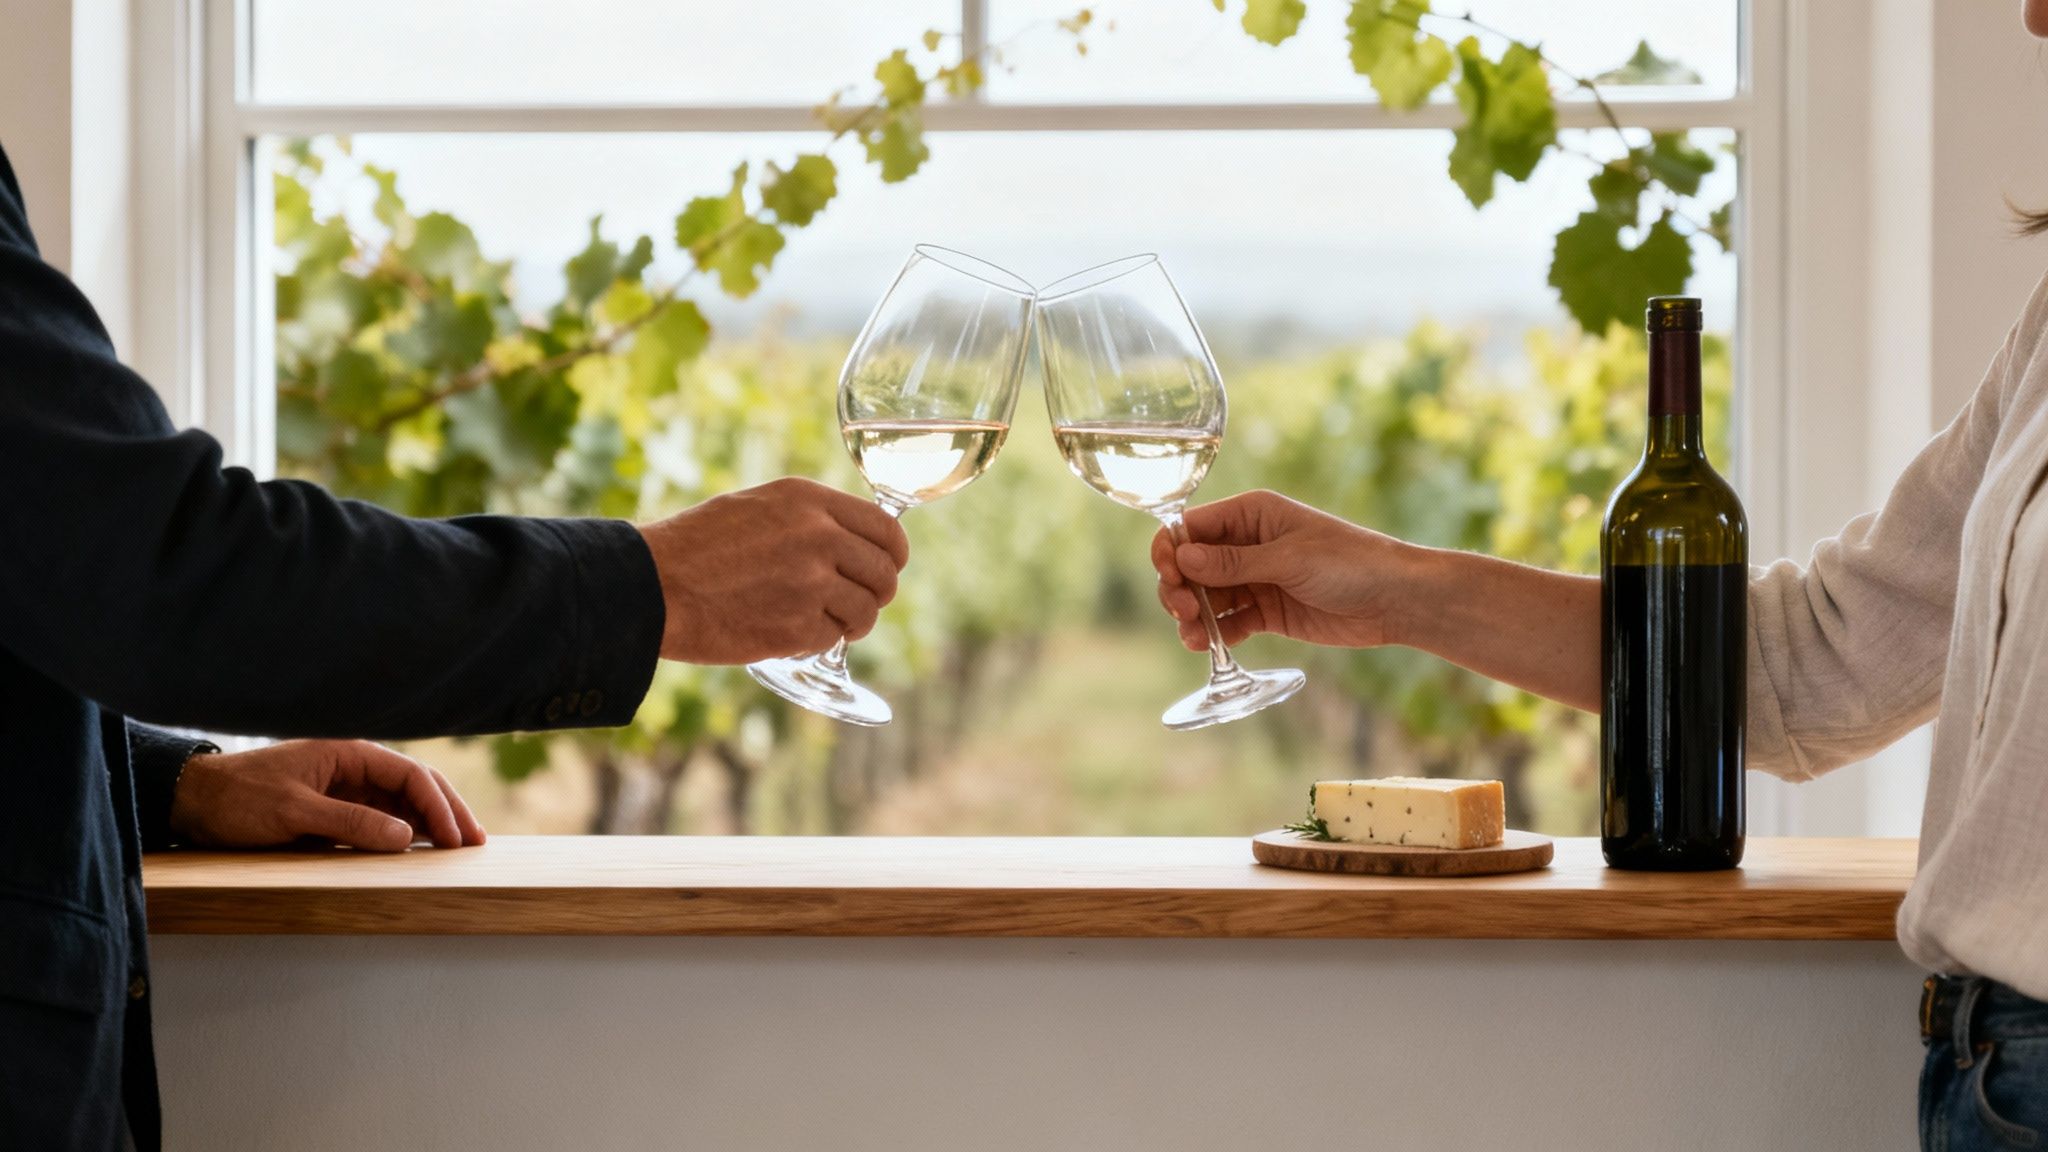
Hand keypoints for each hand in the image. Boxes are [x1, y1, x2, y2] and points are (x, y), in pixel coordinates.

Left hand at [168, 740, 485, 851]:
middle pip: (416, 786)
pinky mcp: (333, 811)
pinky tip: (421, 851)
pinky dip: (405, 835)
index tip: (457, 838)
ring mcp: (344, 790)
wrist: (192, 803)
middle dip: (449, 811)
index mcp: (348, 753)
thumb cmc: (237, 798)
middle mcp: (352, 768)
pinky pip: (379, 821)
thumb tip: (407, 837)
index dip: (440, 806)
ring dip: (431, 824)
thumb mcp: (293, 812)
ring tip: (459, 848)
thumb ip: (350, 821)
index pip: (411, 775)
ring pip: (401, 805)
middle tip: (477, 842)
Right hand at [638, 477, 910, 664]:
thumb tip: (855, 541)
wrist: (652, 586)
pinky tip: (790, 634)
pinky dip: (818, 642)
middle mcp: (817, 536)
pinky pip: (833, 639)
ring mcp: (810, 583)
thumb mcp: (756, 507)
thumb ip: (809, 519)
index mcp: (807, 500)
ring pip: (866, 611)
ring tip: (823, 623)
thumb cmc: (695, 547)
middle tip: (858, 604)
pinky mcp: (797, 627)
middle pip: (884, 573)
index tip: (888, 567)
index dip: (893, 554)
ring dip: (852, 623)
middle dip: (877, 593)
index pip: (885, 528)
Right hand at [1150, 490, 1418, 651]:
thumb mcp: (1288, 559)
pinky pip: (1228, 621)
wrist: (1395, 599)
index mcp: (1250, 515)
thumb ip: (1233, 563)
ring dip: (1192, 615)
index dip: (1171, 551)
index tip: (1170, 577)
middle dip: (1179, 588)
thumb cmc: (1349, 562)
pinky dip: (1213, 633)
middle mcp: (1246, 543)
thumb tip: (1182, 558)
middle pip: (1190, 565)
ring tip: (1193, 637)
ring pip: (1205, 596)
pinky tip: (1207, 645)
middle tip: (1186, 611)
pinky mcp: (1266, 611)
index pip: (1191, 527)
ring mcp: (1255, 579)